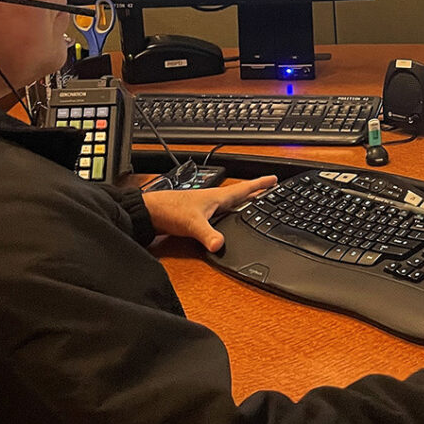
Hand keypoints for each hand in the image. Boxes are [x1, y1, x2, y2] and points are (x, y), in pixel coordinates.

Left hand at [142, 175, 277, 251]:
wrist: (149, 213)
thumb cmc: (169, 210)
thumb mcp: (193, 224)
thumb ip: (208, 235)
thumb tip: (220, 244)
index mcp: (217, 197)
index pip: (244, 189)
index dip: (260, 184)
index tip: (274, 179)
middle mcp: (213, 200)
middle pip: (240, 195)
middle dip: (256, 192)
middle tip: (270, 189)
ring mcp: (206, 207)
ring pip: (231, 203)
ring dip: (243, 202)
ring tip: (255, 201)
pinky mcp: (198, 215)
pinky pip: (221, 213)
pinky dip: (229, 213)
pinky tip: (229, 219)